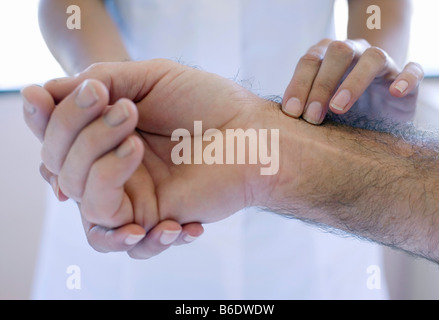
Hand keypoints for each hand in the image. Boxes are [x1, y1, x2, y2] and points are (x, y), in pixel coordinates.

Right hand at [22, 59, 276, 258]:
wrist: (252, 134)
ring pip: (82, 198)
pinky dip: (134, 230)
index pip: (56, 133)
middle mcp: (112, 164)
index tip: (56, 96)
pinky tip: (171, 217)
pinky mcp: (153, 219)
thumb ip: (100, 80)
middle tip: (126, 111)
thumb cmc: (207, 102)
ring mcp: (132, 194)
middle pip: (61, 164)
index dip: (48, 119)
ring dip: (101, 169)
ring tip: (139, 147)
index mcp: (107, 131)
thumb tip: (46, 92)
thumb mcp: (150, 77)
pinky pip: (119, 239)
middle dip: (84, 133)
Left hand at [282, 38, 423, 123]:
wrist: (373, 114)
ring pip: (373, 58)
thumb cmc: (337, 112)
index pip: (310, 61)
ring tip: (339, 108)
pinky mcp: (405, 78)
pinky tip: (395, 93)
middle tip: (312, 117)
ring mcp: (382, 64)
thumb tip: (276, 123)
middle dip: (321, 84)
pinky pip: (412, 70)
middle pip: (338, 52)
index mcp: (327, 57)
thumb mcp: (316, 110)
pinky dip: (406, 78)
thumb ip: (301, 108)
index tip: (291, 112)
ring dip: (354, 81)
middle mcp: (354, 53)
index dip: (299, 84)